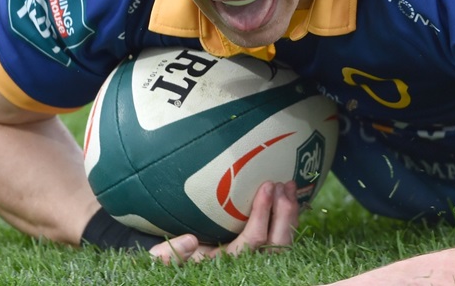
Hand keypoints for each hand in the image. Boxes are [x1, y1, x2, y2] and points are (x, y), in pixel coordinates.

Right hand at [149, 180, 299, 263]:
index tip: (267, 186)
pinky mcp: (262, 256)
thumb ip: (168, 255)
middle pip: (278, 245)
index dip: (263, 214)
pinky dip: (290, 221)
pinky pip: (283, 242)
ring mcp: (258, 263)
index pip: (254, 241)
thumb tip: (190, 241)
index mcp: (228, 265)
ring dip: (291, 215)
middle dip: (285, 213)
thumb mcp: (163, 258)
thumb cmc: (172, 259)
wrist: (181, 269)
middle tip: (283, 184)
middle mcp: (248, 268)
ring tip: (290, 187)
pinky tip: (290, 200)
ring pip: (285, 244)